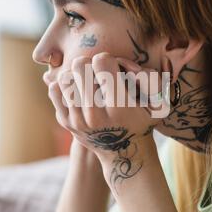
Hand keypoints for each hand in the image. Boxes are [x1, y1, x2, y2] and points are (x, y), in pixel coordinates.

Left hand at [47, 52, 167, 189]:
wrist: (122, 152)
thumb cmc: (142, 119)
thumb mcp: (156, 101)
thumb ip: (149, 78)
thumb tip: (123, 66)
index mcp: (120, 109)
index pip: (102, 63)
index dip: (107, 59)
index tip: (111, 67)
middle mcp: (95, 117)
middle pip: (80, 66)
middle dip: (90, 63)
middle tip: (97, 72)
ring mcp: (77, 121)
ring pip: (65, 76)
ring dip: (76, 74)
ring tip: (87, 81)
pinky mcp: (65, 122)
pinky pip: (54, 89)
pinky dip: (65, 84)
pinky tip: (77, 89)